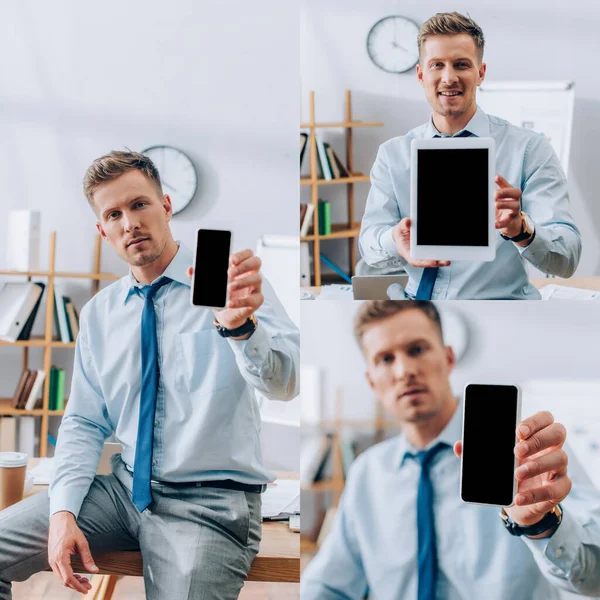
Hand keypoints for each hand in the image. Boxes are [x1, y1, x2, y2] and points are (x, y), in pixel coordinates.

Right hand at [48, 511, 98, 593]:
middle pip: (64, 581)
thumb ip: (87, 558)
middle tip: (89, 586)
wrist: (59, 521)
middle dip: (76, 585)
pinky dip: (68, 576)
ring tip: (85, 581)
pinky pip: (60, 573)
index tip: (87, 589)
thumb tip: (95, 571)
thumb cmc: (71, 530)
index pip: (68, 578)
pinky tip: (77, 576)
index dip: (77, 586)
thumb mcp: (82, 543)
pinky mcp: (52, 560)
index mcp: (60, 557)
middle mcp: (53, 561)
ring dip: (73, 582)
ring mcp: (51, 561)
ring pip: (61, 578)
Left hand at [187, 249, 263, 331]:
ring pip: (257, 278)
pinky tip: (229, 303)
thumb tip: (190, 270)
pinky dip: (241, 301)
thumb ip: (200, 276)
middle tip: (229, 272)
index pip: (248, 254)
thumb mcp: (210, 285)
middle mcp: (251, 274)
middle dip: (244, 265)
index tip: (231, 259)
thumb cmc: (220, 295)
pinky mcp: (256, 301)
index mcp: (241, 266)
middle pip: (256, 262)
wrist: (225, 314)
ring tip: (229, 288)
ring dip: (242, 282)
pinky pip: (254, 299)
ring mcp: (255, 287)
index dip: (241, 254)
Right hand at [391, 218, 450, 267]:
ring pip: (433, 260)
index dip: (425, 263)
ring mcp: (422, 254)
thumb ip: (403, 225)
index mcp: (408, 253)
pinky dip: (443, 253)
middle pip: (427, 262)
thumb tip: (407, 223)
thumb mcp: (400, 227)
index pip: (416, 261)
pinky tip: (451, 251)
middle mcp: (416, 256)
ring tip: (450, 258)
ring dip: (442, 260)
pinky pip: (435, 254)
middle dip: (437, 263)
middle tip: (446, 261)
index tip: (433, 262)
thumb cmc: (401, 232)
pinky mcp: (428, 251)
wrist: (403, 232)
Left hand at [454, 411, 571, 532]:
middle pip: (558, 432)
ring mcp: (558, 468)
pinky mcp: (560, 489)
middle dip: (538, 439)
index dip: (534, 421)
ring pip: (560, 458)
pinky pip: (556, 489)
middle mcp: (550, 447)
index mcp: (535, 434)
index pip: (544, 418)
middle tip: (517, 450)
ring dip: (537, 465)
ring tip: (517, 474)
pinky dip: (536, 494)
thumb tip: (459, 445)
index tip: (517, 431)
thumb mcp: (492, 460)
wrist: (516, 501)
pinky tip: (519, 497)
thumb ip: (476, 451)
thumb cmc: (505, 471)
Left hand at [495, 175, 522, 237]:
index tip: (496, 178)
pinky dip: (502, 223)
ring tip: (496, 204)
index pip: (508, 185)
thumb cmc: (503, 207)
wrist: (510, 223)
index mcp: (511, 194)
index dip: (502, 181)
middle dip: (506, 192)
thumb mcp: (500, 199)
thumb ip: (497, 192)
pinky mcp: (512, 222)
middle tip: (496, 194)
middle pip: (516, 193)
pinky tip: (495, 224)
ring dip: (505, 204)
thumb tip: (493, 180)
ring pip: (515, 206)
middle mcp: (515, 200)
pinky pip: (508, 222)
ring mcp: (514, 211)